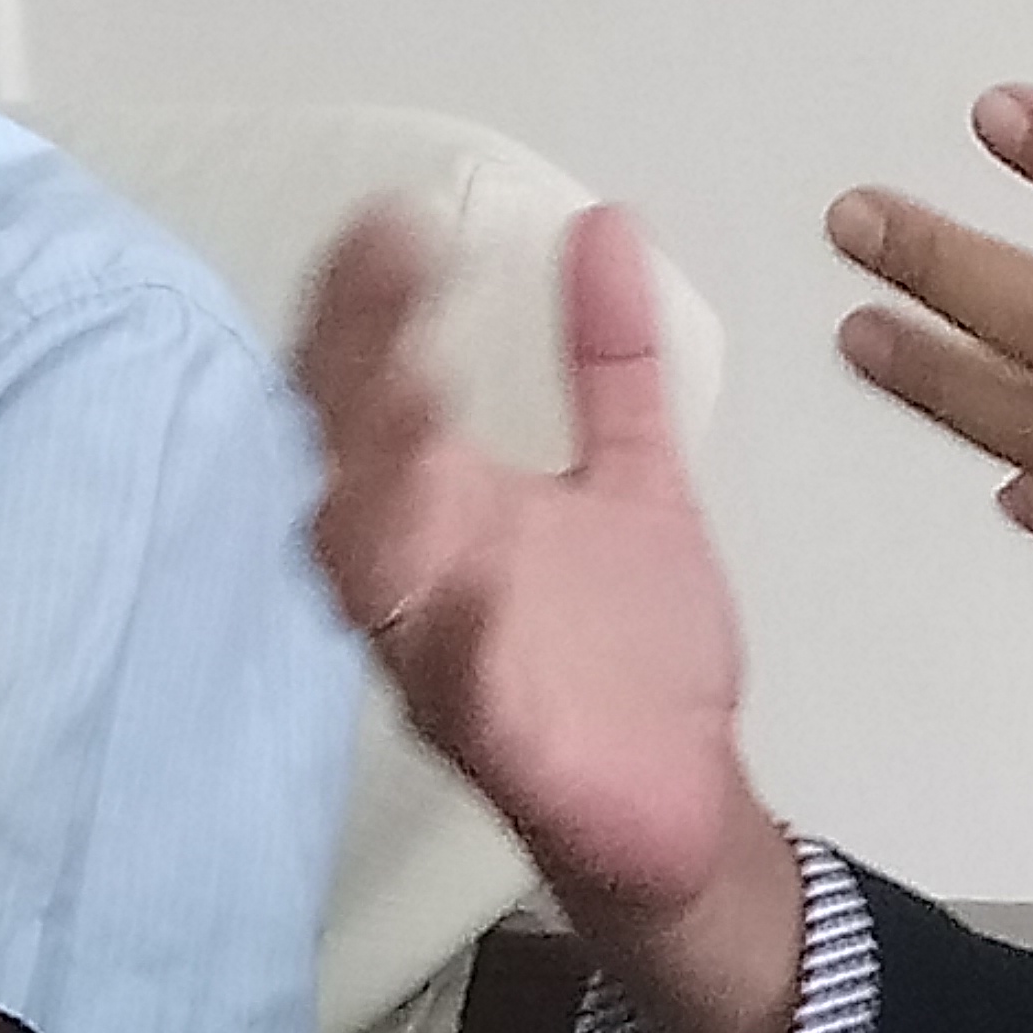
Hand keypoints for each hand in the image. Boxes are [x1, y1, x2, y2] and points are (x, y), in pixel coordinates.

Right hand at [295, 200, 804, 1032]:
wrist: (684, 812)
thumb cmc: (630, 655)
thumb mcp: (638, 484)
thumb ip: (613, 366)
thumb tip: (604, 225)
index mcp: (446, 508)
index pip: (372, 391)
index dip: (365, 308)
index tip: (391, 220)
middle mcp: (421, 577)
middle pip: (348, 464)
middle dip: (356, 373)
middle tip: (382, 275)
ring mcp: (443, 660)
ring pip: (373, 577)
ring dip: (381, 490)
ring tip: (408, 397)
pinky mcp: (494, 745)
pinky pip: (454, 691)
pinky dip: (456, 640)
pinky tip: (477, 585)